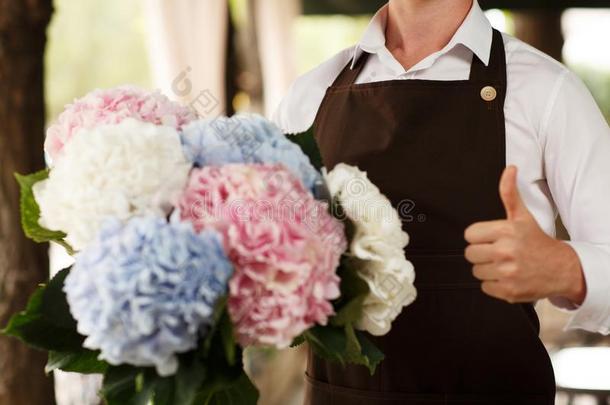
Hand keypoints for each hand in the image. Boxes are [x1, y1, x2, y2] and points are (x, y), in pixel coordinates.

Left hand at [464, 166, 585, 303]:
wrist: (561, 268)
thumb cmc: (537, 242)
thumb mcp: (522, 216)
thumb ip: (509, 193)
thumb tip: (509, 170)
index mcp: (505, 231)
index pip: (469, 235)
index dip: (479, 237)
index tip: (491, 238)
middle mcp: (505, 252)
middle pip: (470, 253)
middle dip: (482, 253)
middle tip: (498, 252)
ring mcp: (507, 273)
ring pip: (476, 271)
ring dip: (487, 269)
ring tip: (505, 264)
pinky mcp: (508, 291)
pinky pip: (485, 287)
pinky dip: (494, 284)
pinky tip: (507, 276)